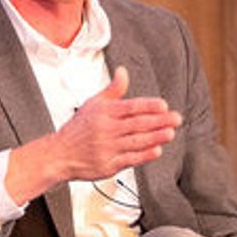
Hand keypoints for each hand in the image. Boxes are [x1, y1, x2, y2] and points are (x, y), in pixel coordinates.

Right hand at [5, 67, 180, 202]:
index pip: (129, 107)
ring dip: (155, 137)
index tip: (163, 105)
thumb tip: (123, 71)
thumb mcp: (93, 104)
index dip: (148, 106)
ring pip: (136, 141)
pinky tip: (157, 150)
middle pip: (136, 124)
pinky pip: (130, 159)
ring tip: (170, 132)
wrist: (59, 154)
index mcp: (103, 112)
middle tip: (176, 118)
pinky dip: (144, 155)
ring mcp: (107, 148)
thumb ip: (113, 90)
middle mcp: (105, 129)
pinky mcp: (108, 164)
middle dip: (158, 121)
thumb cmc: (79, 128)